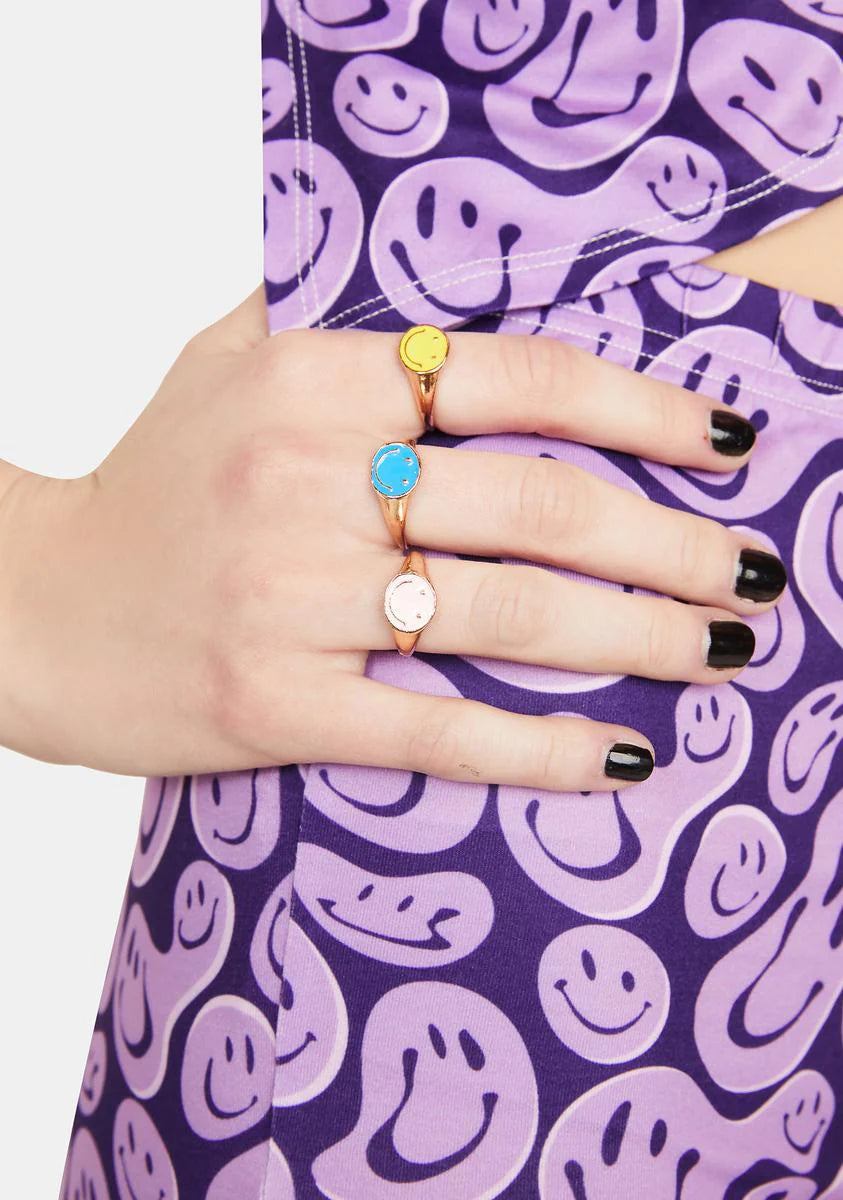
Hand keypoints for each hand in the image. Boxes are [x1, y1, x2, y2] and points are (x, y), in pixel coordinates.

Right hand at [0, 286, 785, 788]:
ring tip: (719, 651)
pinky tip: (621, 756)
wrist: (36, 606)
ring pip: (507, 617)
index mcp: (314, 380)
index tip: (726, 443)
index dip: (643, 410)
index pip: (520, 378)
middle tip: (750, 573)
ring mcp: (292, 598)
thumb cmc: (148, 483)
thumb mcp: (221, 361)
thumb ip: (328, 312)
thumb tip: (453, 299)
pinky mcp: (275, 703)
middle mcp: (309, 480)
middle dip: (672, 543)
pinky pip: (438, 730)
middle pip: (540, 505)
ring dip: (638, 638)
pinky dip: (541, 749)